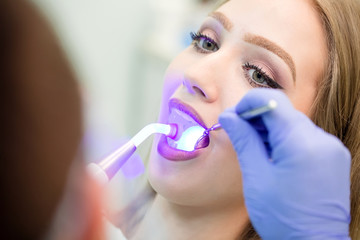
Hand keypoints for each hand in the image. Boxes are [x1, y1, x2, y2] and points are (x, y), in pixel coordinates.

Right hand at [219, 89, 350, 239]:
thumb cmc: (282, 217)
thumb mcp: (256, 176)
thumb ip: (244, 140)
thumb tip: (229, 116)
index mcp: (302, 144)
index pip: (274, 101)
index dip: (249, 103)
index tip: (234, 116)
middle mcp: (322, 140)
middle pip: (284, 113)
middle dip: (257, 118)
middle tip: (238, 132)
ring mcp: (331, 149)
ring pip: (293, 124)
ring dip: (270, 130)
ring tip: (254, 149)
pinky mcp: (333, 157)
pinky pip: (305, 138)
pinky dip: (285, 140)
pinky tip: (273, 157)